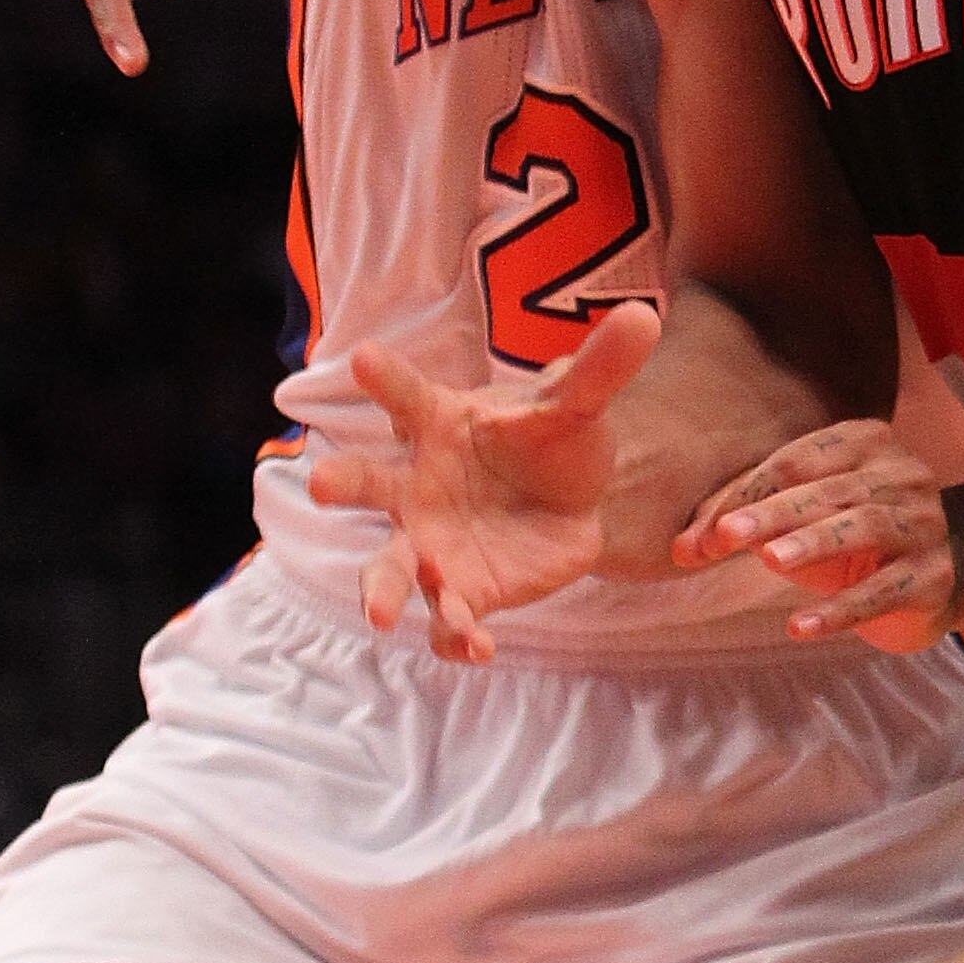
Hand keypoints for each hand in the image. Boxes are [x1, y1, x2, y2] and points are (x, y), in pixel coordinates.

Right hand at [305, 302, 662, 661]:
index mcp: (439, 425)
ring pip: (391, 569)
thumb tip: (642, 314)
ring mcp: (432, 544)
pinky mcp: (464, 592)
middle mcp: (418, 485)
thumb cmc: (551, 442)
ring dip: (382, 589)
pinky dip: (456, 636)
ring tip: (382, 613)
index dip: (385, 378)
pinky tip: (479, 648)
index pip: (406, 396)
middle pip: (365, 482)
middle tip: (321, 481)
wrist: (572, 505)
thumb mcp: (577, 405)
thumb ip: (599, 368)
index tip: (365, 359)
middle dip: (341, 481)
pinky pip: (447, 621)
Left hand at [674, 419, 955, 650]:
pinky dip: (840, 609)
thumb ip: (748, 520)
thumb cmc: (856, 540)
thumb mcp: (803, 520)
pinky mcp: (933, 576)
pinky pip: (884, 591)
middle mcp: (902, 474)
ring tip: (771, 562)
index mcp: (866, 443)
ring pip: (865, 527)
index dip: (748, 493)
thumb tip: (683, 548)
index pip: (798, 461)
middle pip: (830, 490)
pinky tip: (800, 626)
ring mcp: (924, 523)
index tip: (704, 536)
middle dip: (773, 513)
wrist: (941, 578)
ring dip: (814, 543)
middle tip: (727, 537)